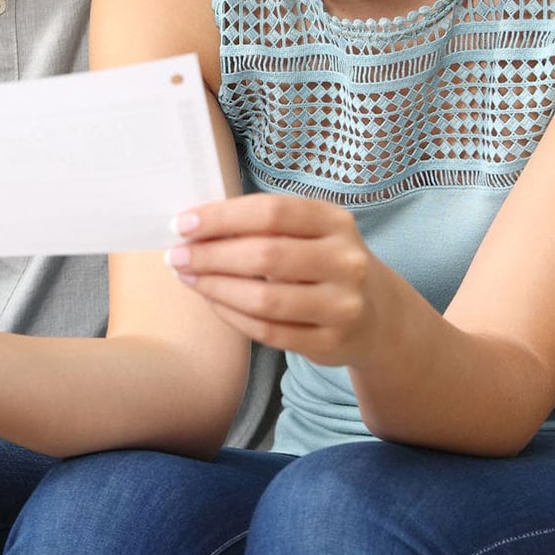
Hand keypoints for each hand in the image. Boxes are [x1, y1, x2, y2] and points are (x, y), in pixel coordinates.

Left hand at [166, 195, 404, 368]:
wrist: (378, 317)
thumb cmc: (325, 264)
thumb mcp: (311, 234)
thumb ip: (264, 226)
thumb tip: (195, 226)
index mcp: (336, 222)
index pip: (271, 212)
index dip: (222, 217)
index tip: (182, 224)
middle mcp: (346, 262)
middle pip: (265, 255)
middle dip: (210, 255)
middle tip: (176, 256)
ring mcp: (342, 305)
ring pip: (265, 299)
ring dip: (215, 288)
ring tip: (188, 278)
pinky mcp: (331, 343)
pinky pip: (268, 332)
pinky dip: (232, 316)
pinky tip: (212, 302)